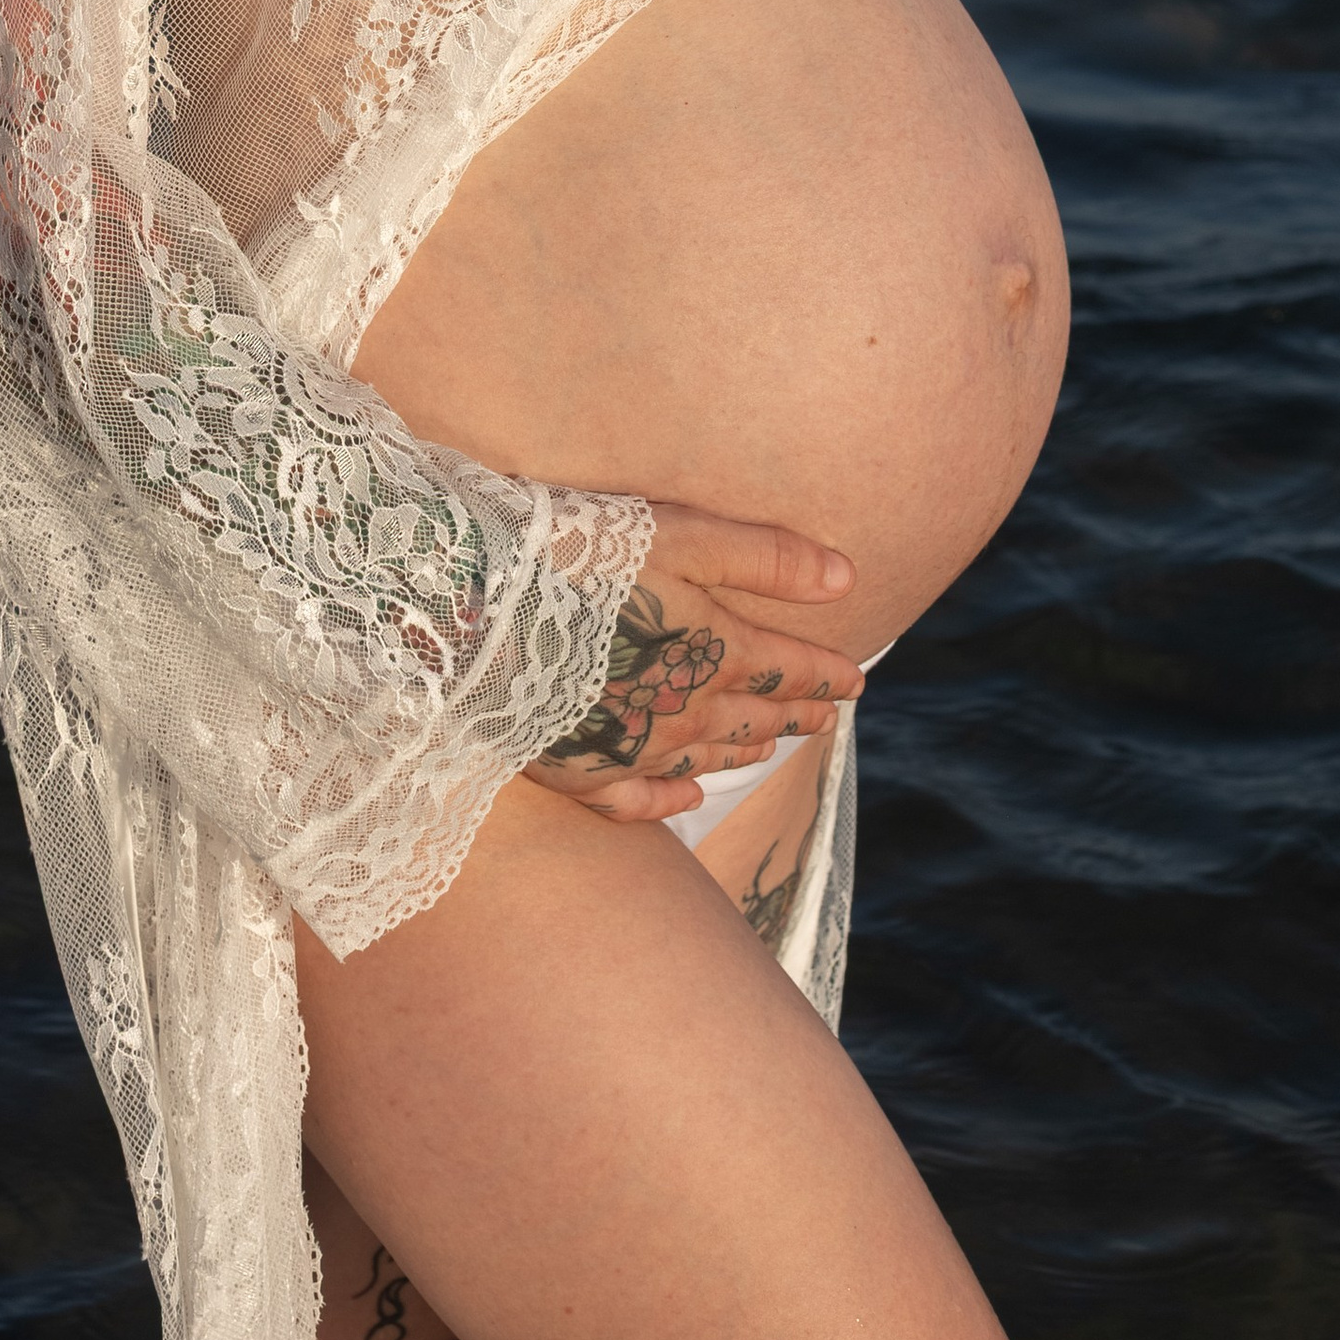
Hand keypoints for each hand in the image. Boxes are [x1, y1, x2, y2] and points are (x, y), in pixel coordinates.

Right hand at [524, 504, 862, 827]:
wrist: (482, 615)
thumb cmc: (585, 559)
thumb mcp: (684, 536)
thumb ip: (767, 559)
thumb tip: (847, 580)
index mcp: (717, 656)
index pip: (790, 672)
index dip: (828, 676)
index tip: (856, 682)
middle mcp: (685, 714)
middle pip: (754, 719)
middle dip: (795, 715)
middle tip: (826, 718)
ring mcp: (633, 750)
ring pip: (706, 757)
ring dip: (744, 751)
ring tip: (768, 748)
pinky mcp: (583, 771)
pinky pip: (639, 802)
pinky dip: (669, 803)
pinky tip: (685, 799)